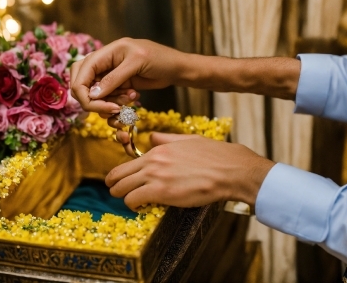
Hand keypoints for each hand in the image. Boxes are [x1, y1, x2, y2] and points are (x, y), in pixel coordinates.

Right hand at [70, 38, 187, 116]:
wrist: (177, 67)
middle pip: (81, 83)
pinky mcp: (119, 86)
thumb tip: (92, 95)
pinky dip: (117, 103)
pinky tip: (134, 95)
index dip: (83, 91)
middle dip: (93, 100)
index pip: (81, 71)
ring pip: (95, 95)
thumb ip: (113, 78)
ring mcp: (111, 75)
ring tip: (131, 96)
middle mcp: (105, 63)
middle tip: (112, 108)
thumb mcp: (137, 63)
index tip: (97, 106)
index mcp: (106, 51)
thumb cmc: (161, 58)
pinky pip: (108, 99)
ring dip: (110, 101)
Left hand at [105, 132, 275, 209]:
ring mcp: (156, 176)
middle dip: (116, 187)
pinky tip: (143, 207)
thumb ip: (166, 139)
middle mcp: (153, 161)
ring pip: (122, 190)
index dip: (120, 176)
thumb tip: (151, 138)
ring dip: (125, 198)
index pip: (126, 164)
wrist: (231, 170)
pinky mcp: (161, 192)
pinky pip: (134, 200)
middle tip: (122, 194)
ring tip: (134, 202)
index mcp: (159, 150)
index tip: (123, 183)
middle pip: (118, 177)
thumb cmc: (215, 156)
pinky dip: (135, 205)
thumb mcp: (188, 140)